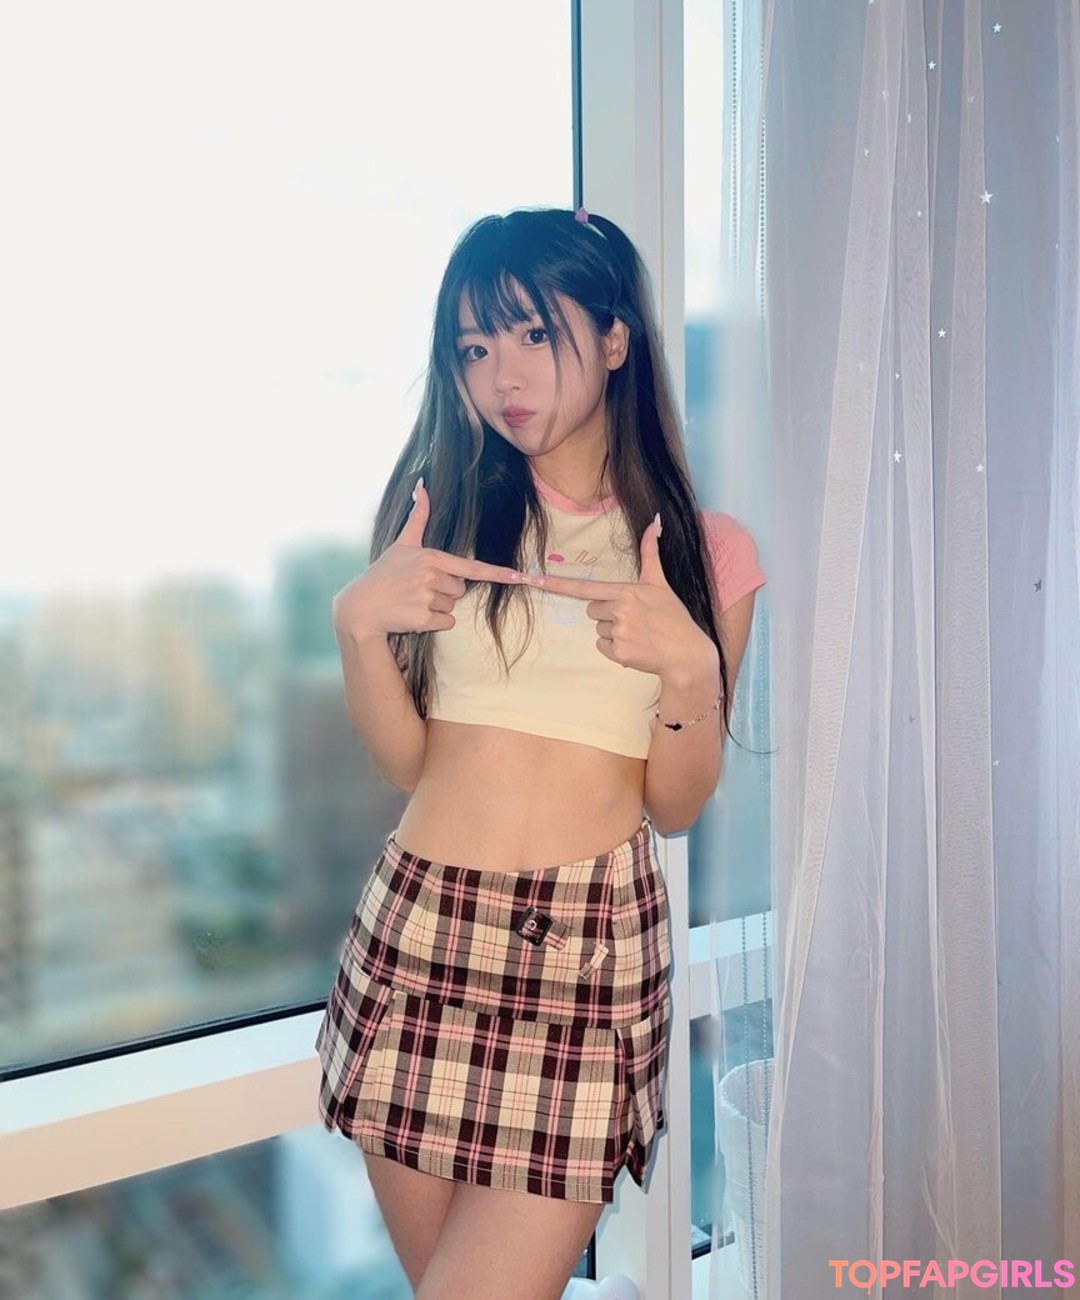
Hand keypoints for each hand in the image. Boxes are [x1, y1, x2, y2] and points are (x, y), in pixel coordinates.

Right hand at [332, 480, 523, 639]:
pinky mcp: (423, 619)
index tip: (519, 576)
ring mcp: (426, 598)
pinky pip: (446, 623)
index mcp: (430, 557)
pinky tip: (413, 615)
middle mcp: (431, 576)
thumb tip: (422, 485)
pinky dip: (433, 623)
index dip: (498, 573)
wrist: (360, 607)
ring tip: (412, 601)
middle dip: (444, 591)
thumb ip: (418, 517)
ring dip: (436, 608)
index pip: (471, 567)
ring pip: (452, 607)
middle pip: (460, 589)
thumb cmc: (382, 574)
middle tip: (417, 589)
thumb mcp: (401, 544)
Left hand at [521, 515, 716, 678]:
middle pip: (592, 610)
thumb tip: (655, 521)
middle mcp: (619, 610)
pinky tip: (635, 647)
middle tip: (633, 618)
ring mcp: (619, 633)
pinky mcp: (619, 653)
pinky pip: (602, 647)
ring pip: (598, 630)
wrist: (686, 653)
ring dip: (613, 633)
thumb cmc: (673, 616)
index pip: (584, 587)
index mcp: (626, 591)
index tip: (535, 580)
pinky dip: (615, 650)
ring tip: (638, 633)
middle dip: (608, 614)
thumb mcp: (660, 583)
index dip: (557, 584)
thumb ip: (650, 553)